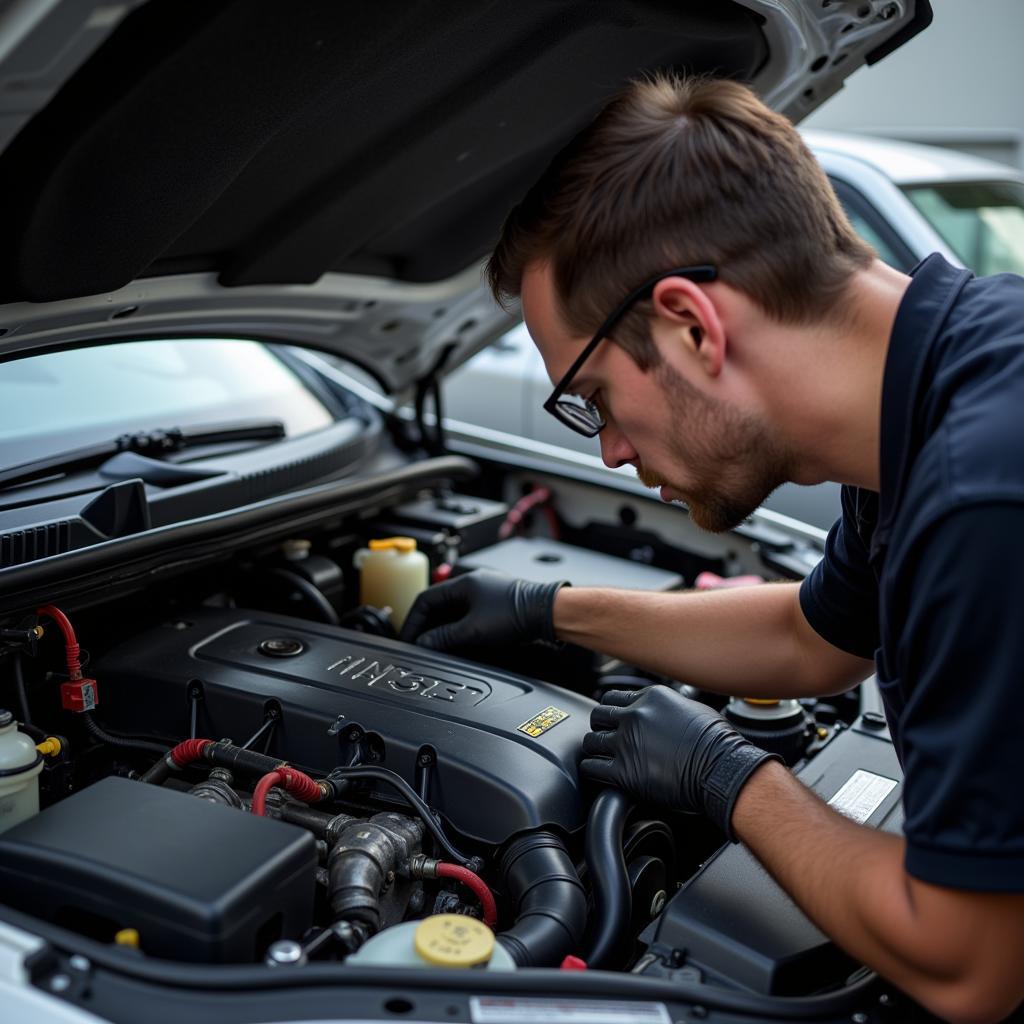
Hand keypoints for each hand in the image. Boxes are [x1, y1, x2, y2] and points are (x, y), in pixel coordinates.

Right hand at [399, 570, 567, 651]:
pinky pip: (469, 616)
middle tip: (419, 645)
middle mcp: (473, 586)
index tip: (408, 638)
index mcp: (463, 583)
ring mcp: (485, 595)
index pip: (426, 599)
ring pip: (454, 612)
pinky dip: (459, 628)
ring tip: (436, 646)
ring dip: (443, 629)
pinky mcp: (496, 606)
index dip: (413, 621)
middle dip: (427, 626)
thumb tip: (424, 643)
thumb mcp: (472, 630)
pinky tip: (458, 642)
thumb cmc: (516, 613)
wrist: (548, 614)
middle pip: (439, 606)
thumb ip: (444, 637)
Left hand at [580, 686, 780, 840]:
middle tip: (606, 738)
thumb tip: (659, 712)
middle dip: (601, 727)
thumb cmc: (717, 742)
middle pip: (598, 716)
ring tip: (602, 756)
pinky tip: (599, 772)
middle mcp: (635, 716)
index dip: (612, 711)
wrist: (723, 770)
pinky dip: (592, 770)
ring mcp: (627, 744)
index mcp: (650, 698)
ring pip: (591, 742)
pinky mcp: (624, 772)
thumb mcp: (691, 708)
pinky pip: (592, 768)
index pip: (613, 698)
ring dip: (595, 749)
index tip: (613, 720)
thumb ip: (665, 707)